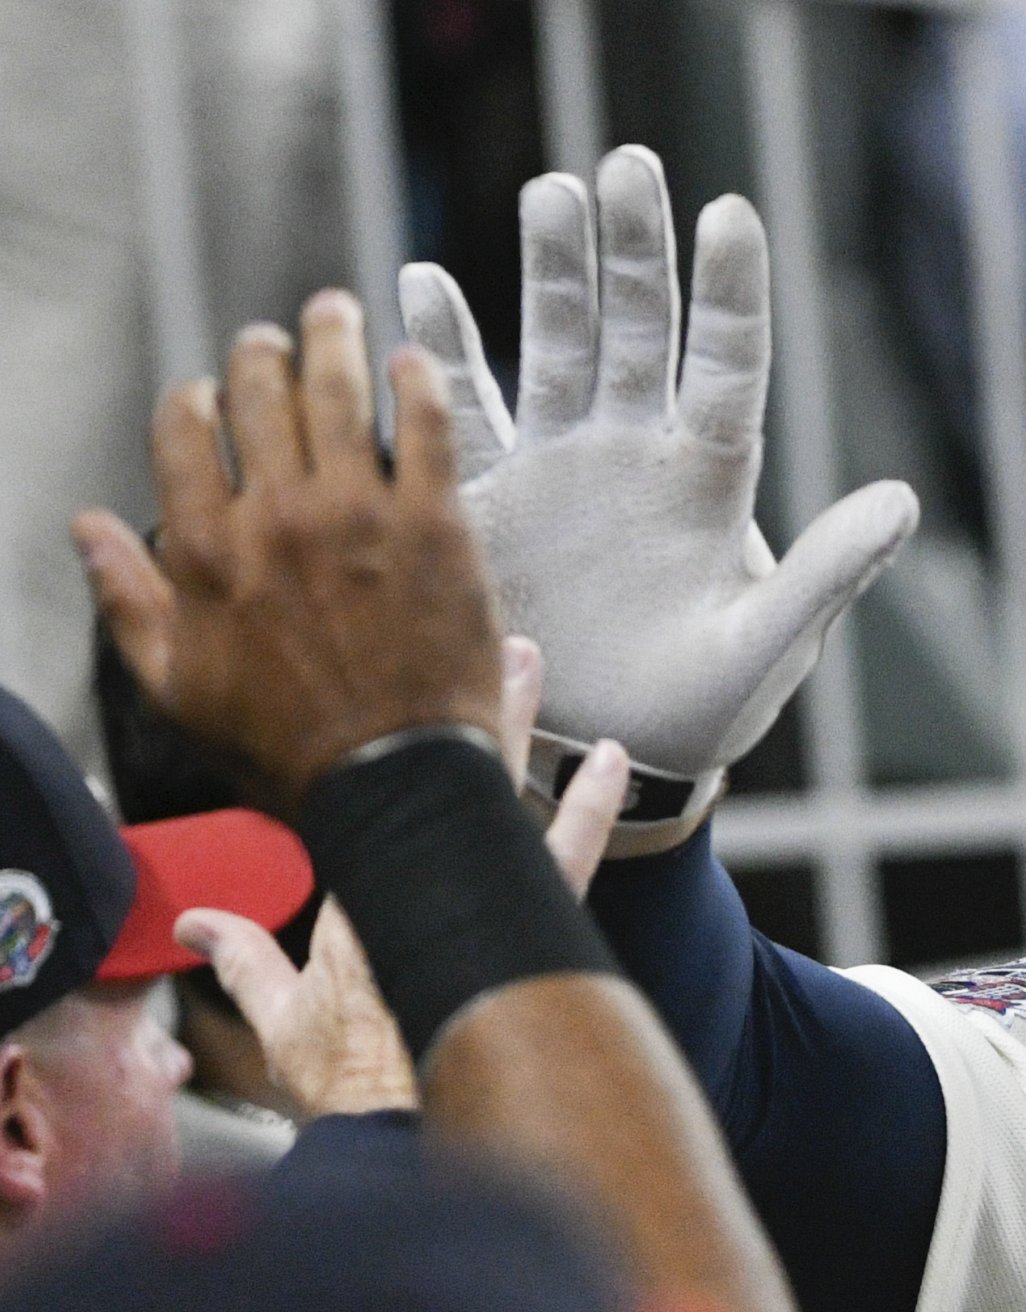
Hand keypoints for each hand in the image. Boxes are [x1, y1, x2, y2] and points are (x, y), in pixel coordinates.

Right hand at [73, 293, 502, 811]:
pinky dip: (416, 381)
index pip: (183, 432)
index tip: (208, 394)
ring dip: (331, 340)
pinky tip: (411, 358)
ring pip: (336, 394)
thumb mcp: (178, 684)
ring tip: (332, 313)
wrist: (395, 781)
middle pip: (258, 397)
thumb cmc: (287, 747)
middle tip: (273, 338)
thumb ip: (128, 597)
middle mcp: (276, 517)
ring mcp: (359, 516)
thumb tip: (86, 527)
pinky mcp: (436, 527)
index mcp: (207, 549)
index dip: (193, 399)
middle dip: (260, 355)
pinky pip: (426, 428)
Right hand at [169, 638, 632, 1118]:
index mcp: (356, 899)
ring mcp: (475, 904)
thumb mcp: (280, 1021)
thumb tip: (196, 924)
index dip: (393, 746)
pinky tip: (612, 761)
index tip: (402, 689)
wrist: (402, 1125)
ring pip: (502, 796)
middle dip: (467, 708)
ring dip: (517, 727)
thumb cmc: (350, 1085)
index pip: (372, 802)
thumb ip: (243, 960)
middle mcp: (415, 886)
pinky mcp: (526, 931)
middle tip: (493, 644)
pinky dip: (591, 806)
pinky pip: (570, 855)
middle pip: (443, 778)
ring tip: (531, 663)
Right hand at [400, 145, 917, 852]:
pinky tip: (423, 283)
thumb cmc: (706, 710)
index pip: (728, 365)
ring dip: (550, 271)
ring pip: (555, 346)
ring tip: (550, 194)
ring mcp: (561, 466)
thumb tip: (904, 499)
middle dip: (632, 250)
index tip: (730, 212)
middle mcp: (637, 453)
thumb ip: (829, 573)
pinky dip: (441, 348)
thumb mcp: (769, 644)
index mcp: (711, 480)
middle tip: (626, 166)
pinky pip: (461, 409)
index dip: (730, 293)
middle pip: (638, 329)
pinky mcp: (489, 498)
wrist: (612, 757)